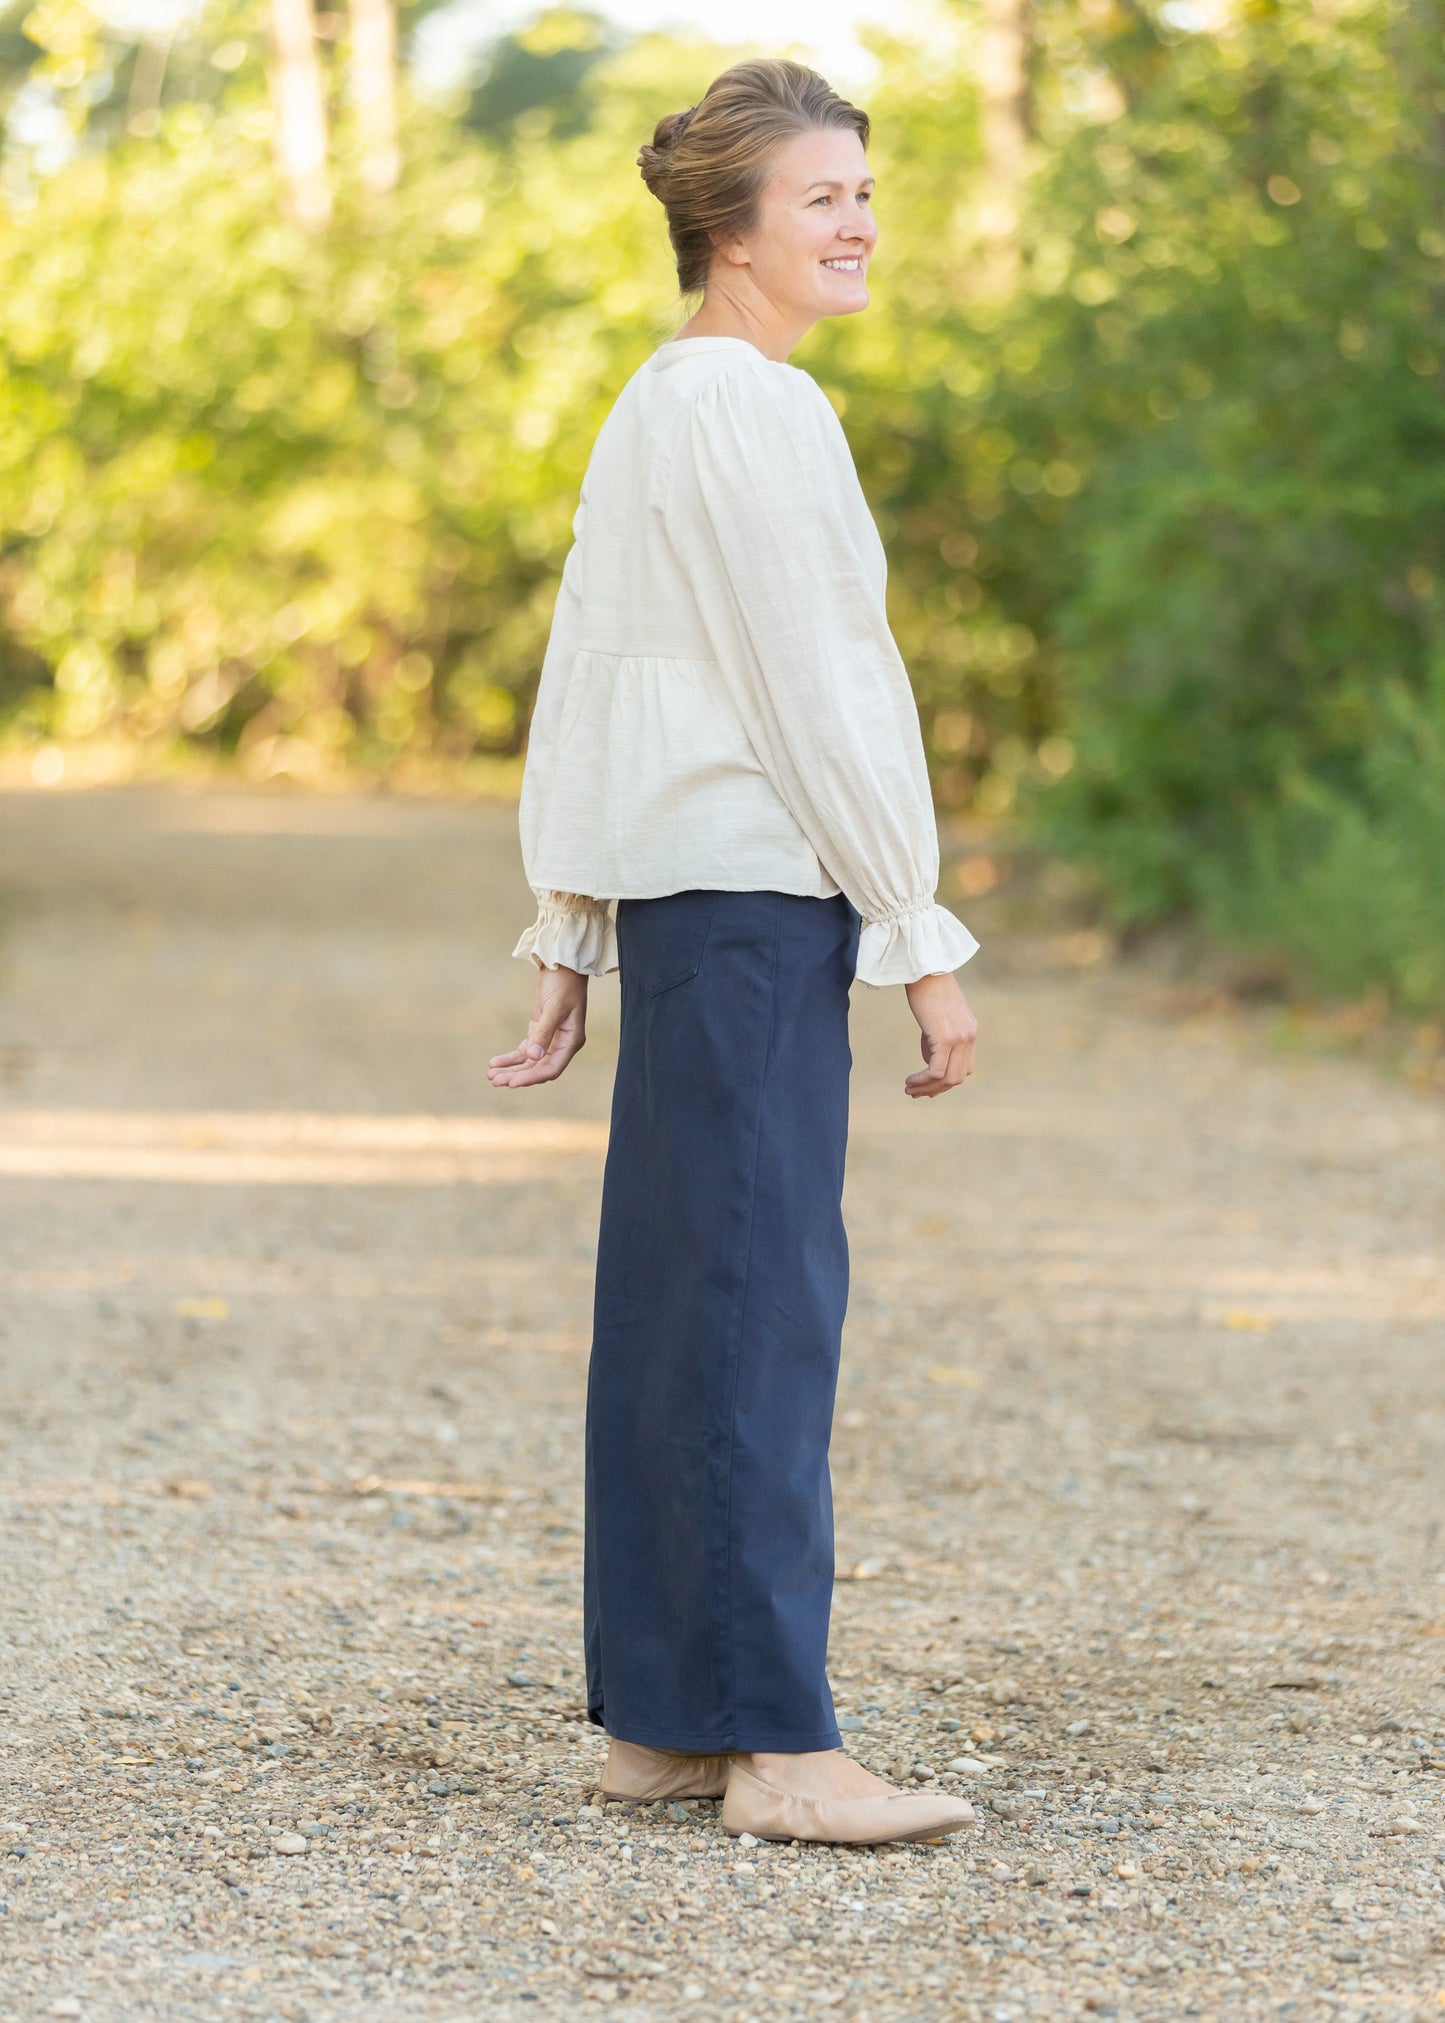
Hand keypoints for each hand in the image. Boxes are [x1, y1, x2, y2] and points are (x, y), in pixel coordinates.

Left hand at [487, 965, 588, 1087]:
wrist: (562, 966)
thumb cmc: (564, 984)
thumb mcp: (554, 1008)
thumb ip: (544, 1033)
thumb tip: (532, 1057)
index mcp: (571, 1041)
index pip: (551, 1068)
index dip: (532, 1077)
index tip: (512, 1083)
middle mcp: (561, 1045)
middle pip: (537, 1068)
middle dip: (516, 1076)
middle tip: (495, 1081)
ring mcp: (549, 1039)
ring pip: (528, 1062)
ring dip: (511, 1069)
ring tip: (490, 1076)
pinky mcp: (538, 1032)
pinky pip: (523, 1050)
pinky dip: (509, 1058)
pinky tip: (494, 1062)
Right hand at [902, 971, 976, 1097]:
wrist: (924, 966)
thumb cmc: (926, 986)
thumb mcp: (937, 1015)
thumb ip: (938, 1037)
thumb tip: (930, 1059)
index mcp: (970, 1031)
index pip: (966, 1068)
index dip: (946, 1082)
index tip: (927, 1086)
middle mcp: (969, 1037)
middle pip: (958, 1077)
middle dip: (936, 1089)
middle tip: (915, 1093)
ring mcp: (960, 1038)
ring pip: (948, 1078)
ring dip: (927, 1088)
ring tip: (909, 1089)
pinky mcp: (945, 1038)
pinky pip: (936, 1071)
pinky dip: (922, 1080)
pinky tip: (909, 1081)